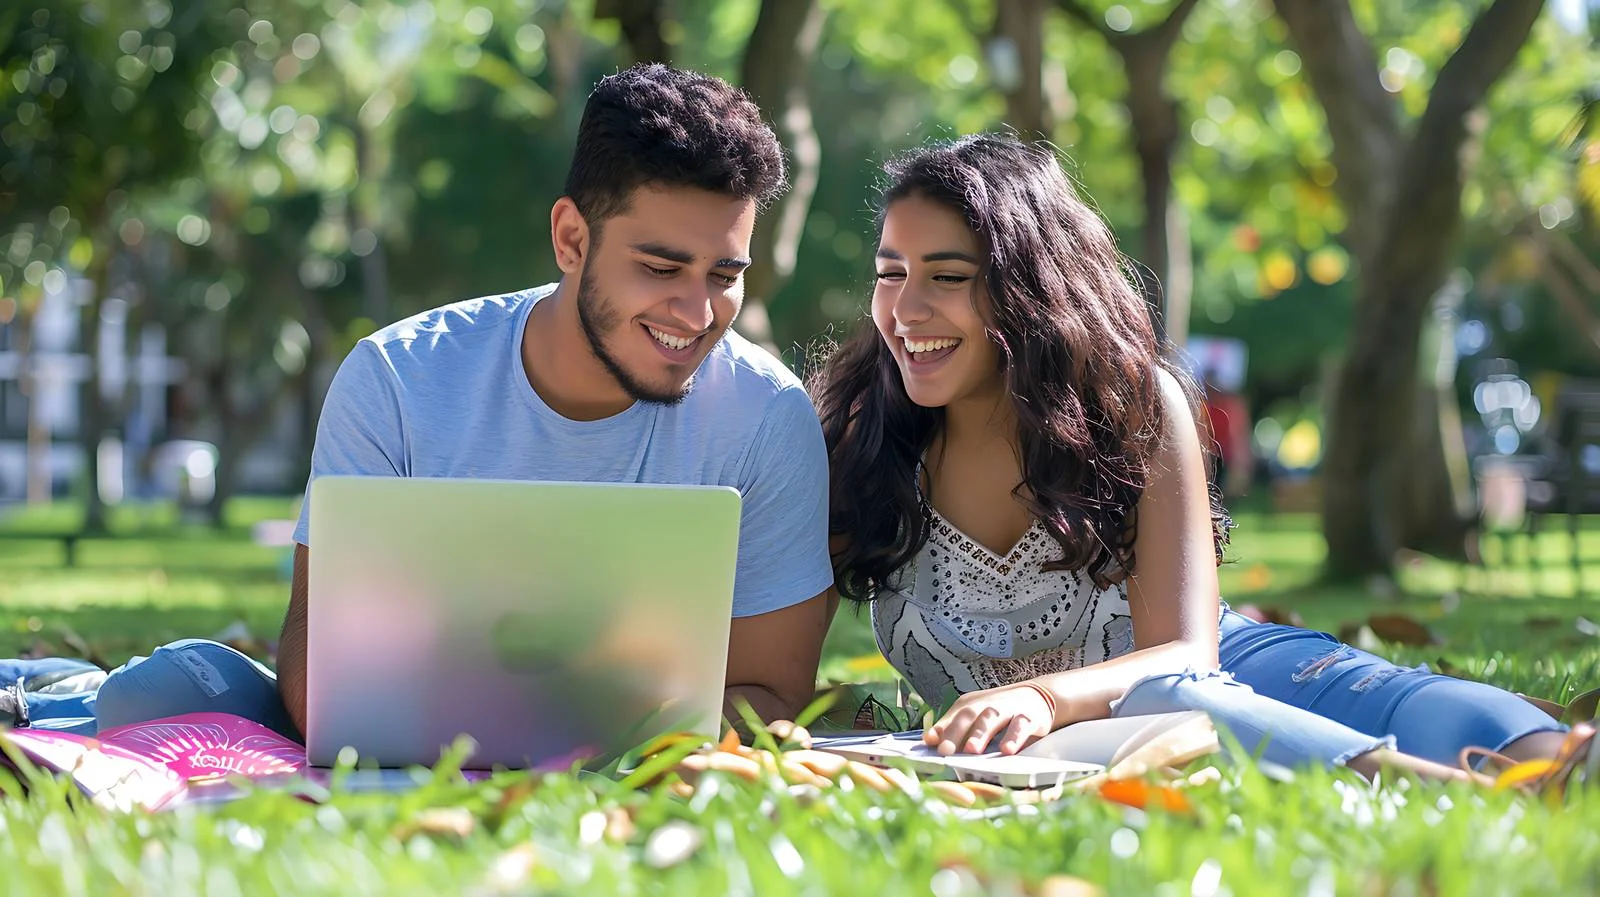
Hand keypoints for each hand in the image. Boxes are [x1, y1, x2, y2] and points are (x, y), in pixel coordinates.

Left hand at [923, 683, 1055, 755]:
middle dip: (956, 733)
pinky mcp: (1029, 718)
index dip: (941, 729)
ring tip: (971, 750)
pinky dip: (1014, 737)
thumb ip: (952, 727)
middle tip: (945, 751)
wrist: (1037, 696)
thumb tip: (929, 740)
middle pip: (969, 716)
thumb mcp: (974, 717)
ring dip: (981, 734)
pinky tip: (1007, 750)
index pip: (952, 717)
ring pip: (992, 719)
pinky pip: (1020, 726)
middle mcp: (986, 705)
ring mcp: (1008, 710)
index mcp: (970, 705)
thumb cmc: (999, 711)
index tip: (929, 743)